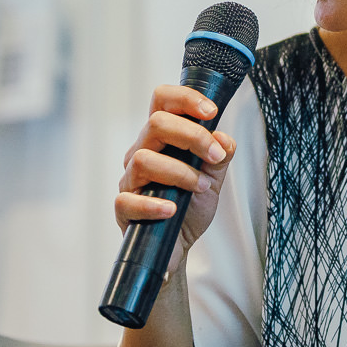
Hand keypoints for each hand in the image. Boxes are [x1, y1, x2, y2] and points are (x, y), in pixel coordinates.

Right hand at [115, 84, 236, 274]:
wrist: (178, 247)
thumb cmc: (189, 207)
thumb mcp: (214, 178)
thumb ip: (220, 155)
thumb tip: (223, 138)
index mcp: (162, 139)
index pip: (162, 102)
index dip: (185, 99)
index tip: (211, 112)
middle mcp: (142, 152)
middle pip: (156, 123)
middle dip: (192, 136)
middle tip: (214, 155)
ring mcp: (130, 180)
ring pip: (144, 159)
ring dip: (180, 173)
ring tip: (200, 188)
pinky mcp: (123, 208)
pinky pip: (129, 200)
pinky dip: (154, 205)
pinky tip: (172, 210)